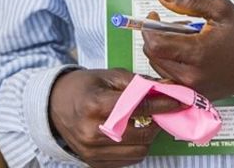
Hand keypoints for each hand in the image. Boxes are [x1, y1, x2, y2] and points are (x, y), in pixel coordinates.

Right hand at [48, 68, 181, 166]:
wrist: (54, 107)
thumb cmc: (83, 87)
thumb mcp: (107, 75)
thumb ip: (136, 83)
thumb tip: (165, 87)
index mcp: (95, 105)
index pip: (139, 107)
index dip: (163, 104)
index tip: (179, 100)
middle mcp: (93, 131)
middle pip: (142, 133)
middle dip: (157, 121)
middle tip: (163, 110)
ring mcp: (92, 151)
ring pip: (138, 150)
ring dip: (149, 137)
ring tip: (147, 122)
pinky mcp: (94, 162)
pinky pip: (128, 160)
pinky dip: (137, 148)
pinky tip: (134, 134)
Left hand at [141, 0, 233, 100]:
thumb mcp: (221, 9)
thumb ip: (190, 0)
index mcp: (198, 53)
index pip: (155, 44)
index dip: (149, 28)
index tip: (154, 17)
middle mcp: (192, 75)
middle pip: (153, 57)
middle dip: (156, 38)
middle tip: (172, 26)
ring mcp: (193, 89)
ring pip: (159, 68)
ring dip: (162, 51)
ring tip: (184, 40)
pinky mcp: (196, 96)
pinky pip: (170, 80)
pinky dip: (169, 65)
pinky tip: (183, 54)